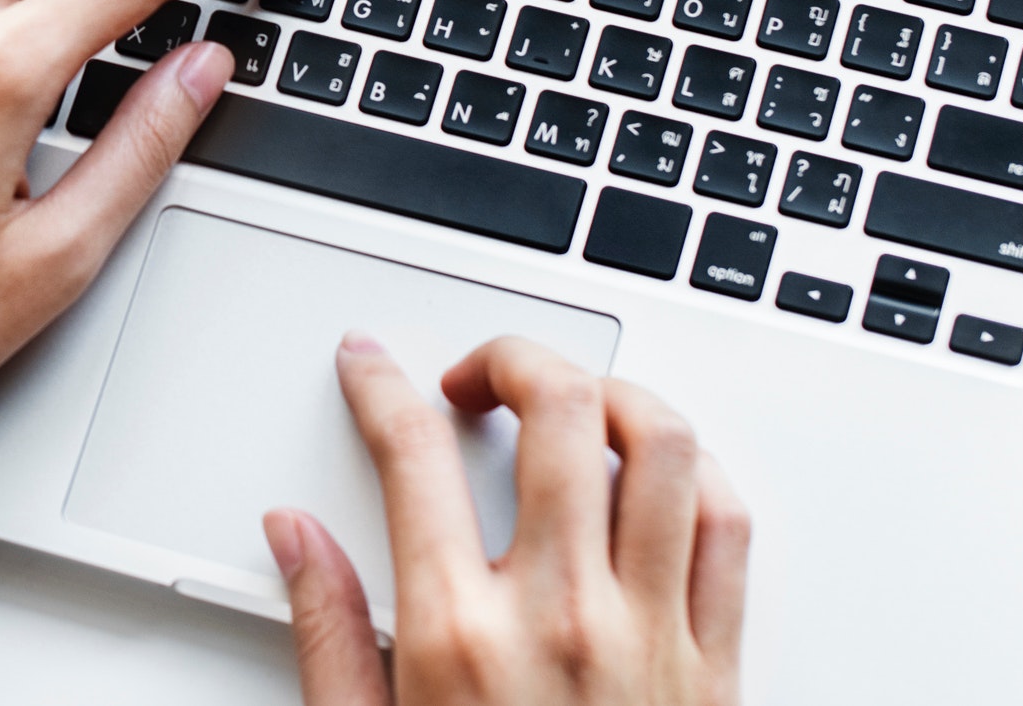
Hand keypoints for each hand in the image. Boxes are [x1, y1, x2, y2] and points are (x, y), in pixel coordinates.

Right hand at [265, 336, 748, 705]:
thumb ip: (328, 630)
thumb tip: (295, 535)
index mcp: (457, 637)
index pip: (412, 452)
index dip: (380, 384)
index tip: (369, 366)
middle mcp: (562, 617)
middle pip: (557, 409)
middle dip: (510, 356)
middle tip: (476, 376)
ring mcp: (652, 634)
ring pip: (663, 444)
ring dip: (612, 396)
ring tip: (571, 407)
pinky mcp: (719, 665)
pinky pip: (727, 525)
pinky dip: (695, 474)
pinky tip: (653, 478)